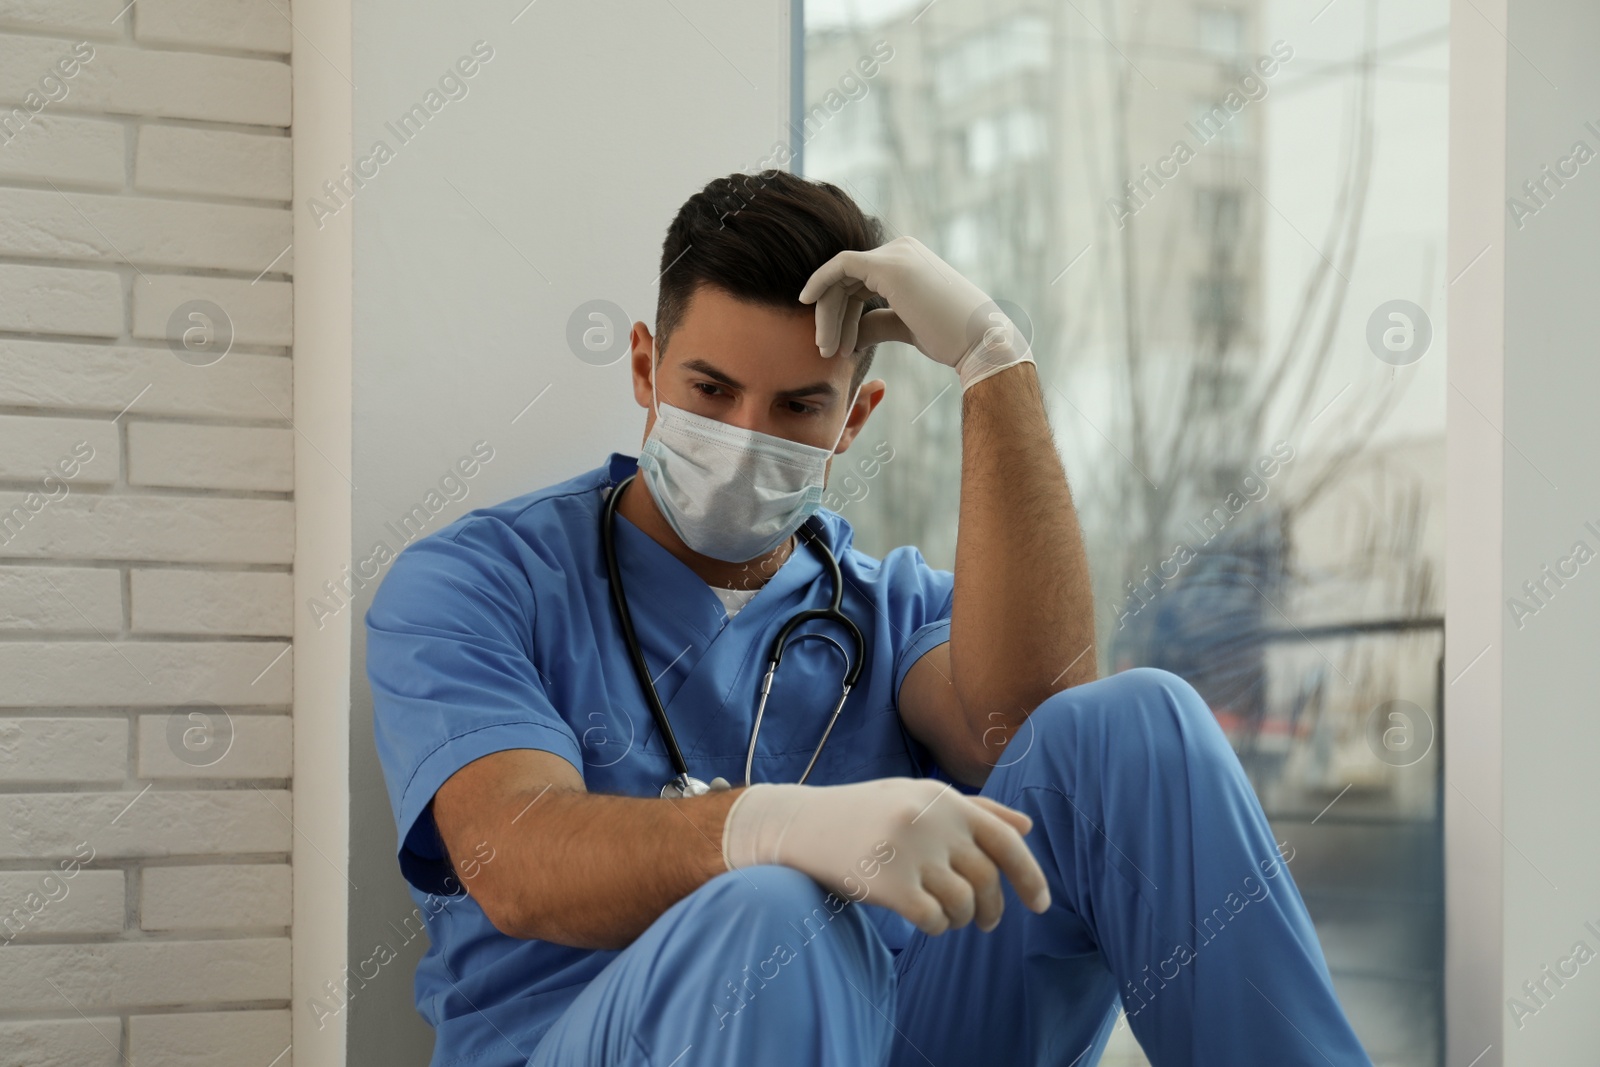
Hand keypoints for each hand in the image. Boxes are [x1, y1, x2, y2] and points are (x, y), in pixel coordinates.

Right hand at [721, 777, 1051, 934]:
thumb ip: (974, 810)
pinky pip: (934, 920)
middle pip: (987, 878)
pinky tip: (925, 921)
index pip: (1005, 841)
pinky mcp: (889, 884)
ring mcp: (910, 853)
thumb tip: (1026, 827)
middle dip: (993, 908)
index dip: (1031, 876)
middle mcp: (931, 821)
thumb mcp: (917, 795)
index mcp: (943, 798)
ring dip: (962, 920)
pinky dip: (937, 927)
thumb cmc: (865, 811)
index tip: (1041, 905)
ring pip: (963, 903)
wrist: (800, 824)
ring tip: (949, 918)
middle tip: (986, 922)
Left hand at [797, 236, 1034, 391]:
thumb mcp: (906, 327)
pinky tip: (807, 302)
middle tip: (825, 352)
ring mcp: (896, 254)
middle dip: (831, 316)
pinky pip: (840, 266)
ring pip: (840, 278)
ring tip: (828, 351)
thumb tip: (852, 334)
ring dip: (828, 314)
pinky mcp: (889, 265)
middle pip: (847, 280)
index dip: (843, 315)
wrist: (979, 343)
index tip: (838, 347)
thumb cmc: (950, 339)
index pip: (860, 283)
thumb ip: (877, 323)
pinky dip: (819, 282)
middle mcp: (902, 250)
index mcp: (908, 261)